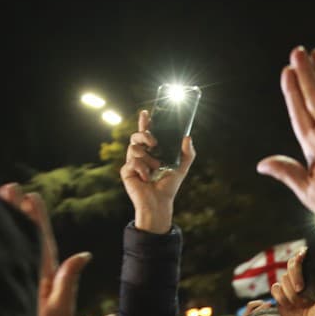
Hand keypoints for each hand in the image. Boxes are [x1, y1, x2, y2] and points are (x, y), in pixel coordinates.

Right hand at [0, 184, 91, 315]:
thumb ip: (67, 282)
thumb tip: (83, 255)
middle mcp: (28, 272)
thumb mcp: (60, 308)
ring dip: (1, 222)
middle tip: (7, 186)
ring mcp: (14, 279)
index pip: (39, 240)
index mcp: (44, 275)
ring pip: (7, 245)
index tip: (30, 196)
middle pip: (21, 236)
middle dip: (14, 211)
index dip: (34, 219)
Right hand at [122, 110, 195, 233]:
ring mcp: (132, 163)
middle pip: (136, 136)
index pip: (146, 132)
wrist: (160, 203)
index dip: (144, 122)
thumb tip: (188, 137)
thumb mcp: (182, 167)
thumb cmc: (169, 185)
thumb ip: (188, 153)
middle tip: (154, 142)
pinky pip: (132, 162)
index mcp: (151, 151)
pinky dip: (143, 170)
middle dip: (144, 134)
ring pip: (134, 148)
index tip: (146, 112)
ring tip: (155, 169)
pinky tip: (147, 178)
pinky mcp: (126, 172)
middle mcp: (140, 155)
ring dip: (148, 158)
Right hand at [271, 251, 314, 315]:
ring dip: (291, 292)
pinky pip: (275, 288)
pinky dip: (282, 297)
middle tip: (301, 289)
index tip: (302, 256)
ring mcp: (290, 287)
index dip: (301, 253)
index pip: (306, 257)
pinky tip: (290, 306)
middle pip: (292, 263)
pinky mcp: (280, 296)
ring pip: (283, 278)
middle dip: (295, 274)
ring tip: (300, 304)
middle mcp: (302, 278)